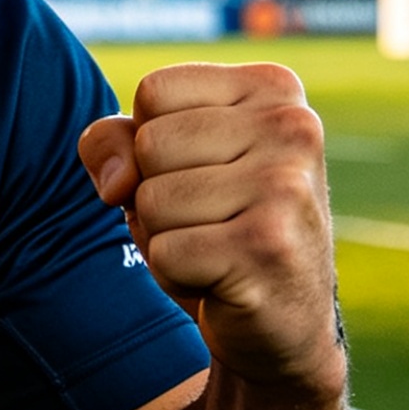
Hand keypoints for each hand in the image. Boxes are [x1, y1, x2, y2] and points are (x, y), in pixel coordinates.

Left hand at [80, 62, 343, 396]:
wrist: (284, 322)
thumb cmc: (216, 225)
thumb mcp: (162, 164)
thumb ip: (115, 140)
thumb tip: (116, 181)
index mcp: (274, 88)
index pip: (154, 91)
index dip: (151, 142)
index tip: (204, 171)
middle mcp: (293, 127)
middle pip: (149, 143)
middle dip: (156, 192)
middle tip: (211, 219)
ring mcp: (286, 187)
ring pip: (150, 200)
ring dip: (165, 237)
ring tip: (216, 248)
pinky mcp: (269, 248)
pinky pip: (164, 253)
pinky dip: (175, 275)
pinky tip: (221, 281)